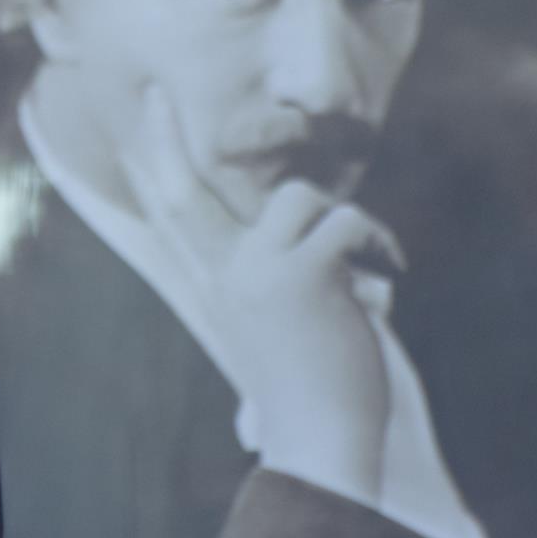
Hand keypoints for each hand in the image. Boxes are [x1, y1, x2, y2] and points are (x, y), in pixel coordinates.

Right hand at [121, 85, 400, 505]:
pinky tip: (389, 280)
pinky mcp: (303, 276)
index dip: (160, 159)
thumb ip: (290, 270)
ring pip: (302, 196)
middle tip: (152, 94)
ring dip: (348, 223)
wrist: (320, 443)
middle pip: (186, 191)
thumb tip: (336, 231)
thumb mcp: (289, 318)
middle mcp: (228, 272)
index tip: (147, 113)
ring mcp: (259, 271)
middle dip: (164, 137)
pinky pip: (348, 223)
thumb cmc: (315, 392)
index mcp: (222, 282)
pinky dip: (379, 245)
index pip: (180, 211)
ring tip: (372, 265)